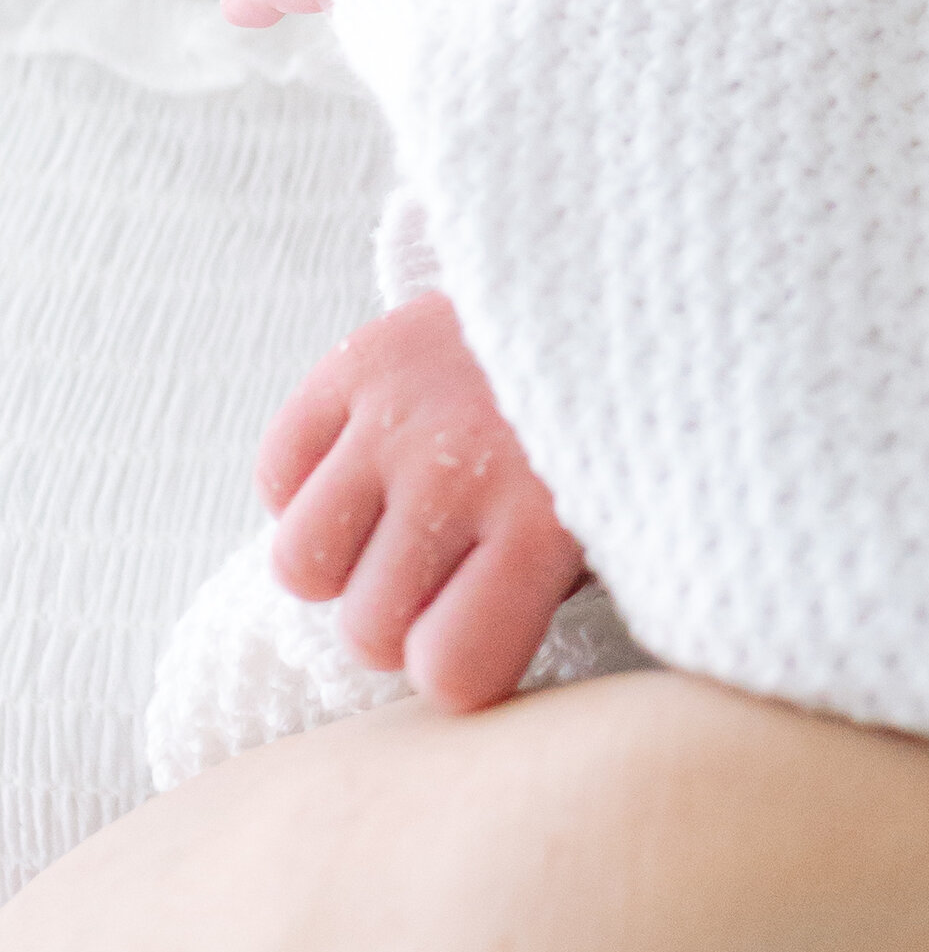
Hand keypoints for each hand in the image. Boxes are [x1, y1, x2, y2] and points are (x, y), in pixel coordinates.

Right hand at [260, 295, 587, 710]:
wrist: (622, 277)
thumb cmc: (620, 425)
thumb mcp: (628, 518)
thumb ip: (548, 597)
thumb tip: (459, 674)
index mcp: (545, 526)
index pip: (452, 673)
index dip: (457, 669)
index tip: (481, 634)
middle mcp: (459, 472)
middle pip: (368, 631)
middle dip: (400, 619)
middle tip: (447, 568)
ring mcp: (397, 414)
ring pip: (299, 566)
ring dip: (343, 561)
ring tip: (401, 521)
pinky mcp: (357, 360)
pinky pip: (276, 475)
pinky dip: (307, 485)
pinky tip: (368, 468)